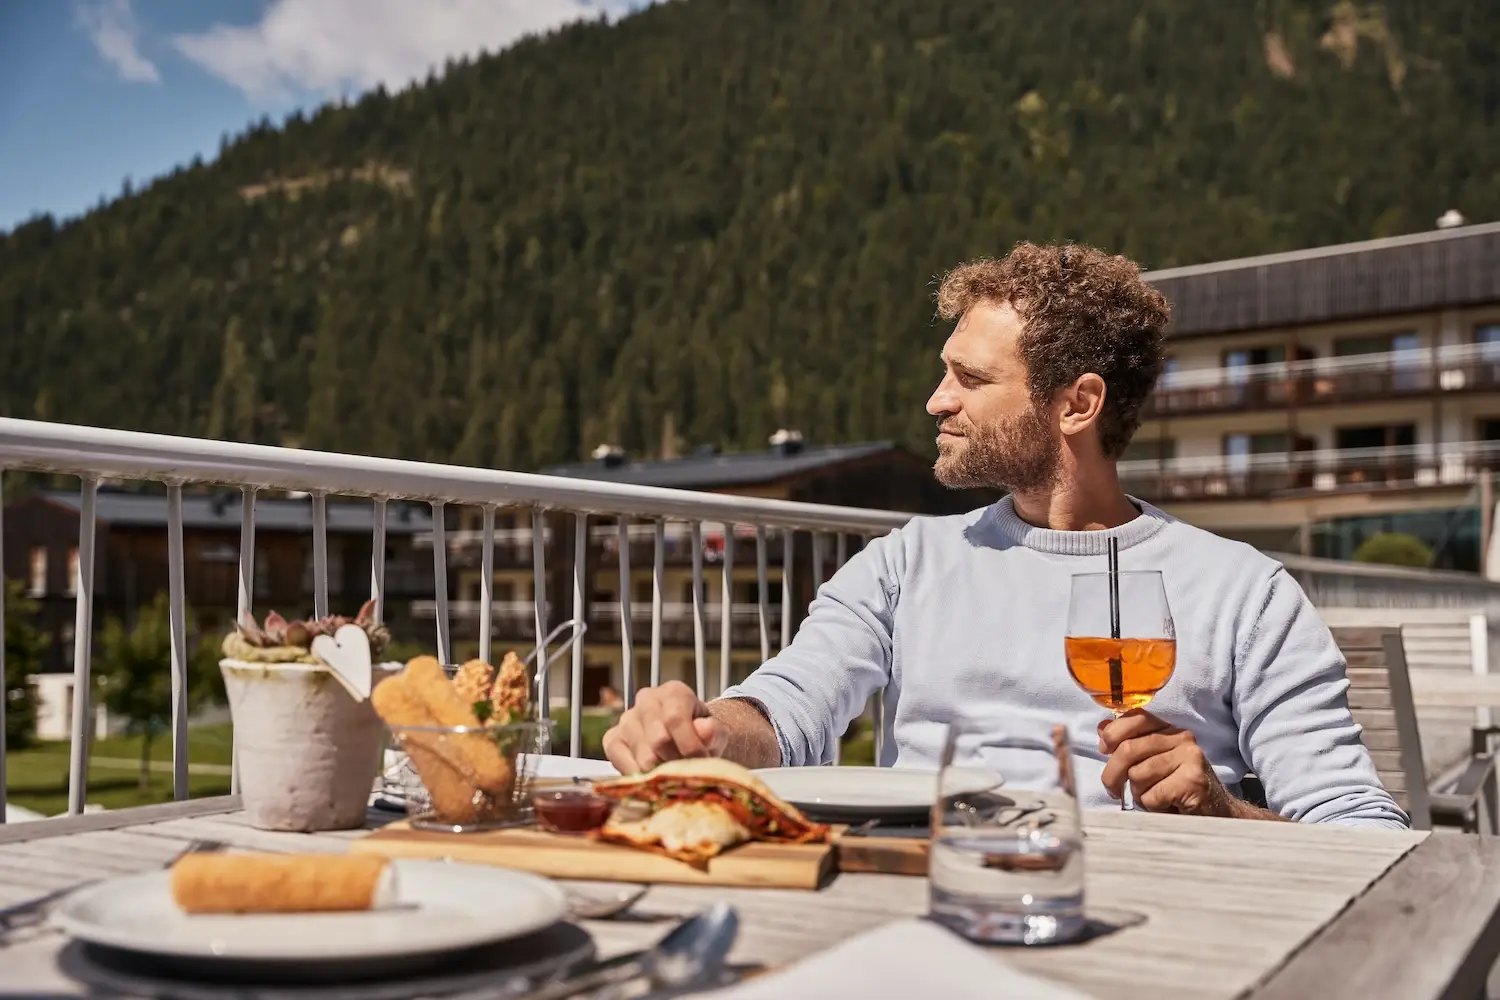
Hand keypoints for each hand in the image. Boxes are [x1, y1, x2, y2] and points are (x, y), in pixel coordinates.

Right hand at [601, 681, 727, 773]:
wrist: (686, 742)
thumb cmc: (701, 736)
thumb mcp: (716, 734)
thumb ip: (714, 732)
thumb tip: (704, 730)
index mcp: (673, 692)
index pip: (675, 718)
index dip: (690, 746)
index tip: (702, 761)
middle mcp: (646, 700)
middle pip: (658, 740)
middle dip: (677, 762)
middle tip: (687, 771)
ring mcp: (626, 719)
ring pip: (643, 757)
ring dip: (661, 773)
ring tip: (673, 772)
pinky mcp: (612, 740)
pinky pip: (621, 763)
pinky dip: (640, 777)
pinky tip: (654, 777)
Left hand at [1097, 710, 1234, 816]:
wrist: (1215, 812)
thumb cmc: (1175, 786)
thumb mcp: (1150, 761)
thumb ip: (1128, 743)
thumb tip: (1102, 729)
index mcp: (1170, 728)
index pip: (1136, 718)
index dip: (1114, 733)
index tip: (1104, 749)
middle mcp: (1182, 738)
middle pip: (1129, 749)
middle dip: (1113, 774)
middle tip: (1114, 790)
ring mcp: (1190, 758)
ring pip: (1138, 774)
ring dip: (1138, 793)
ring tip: (1153, 797)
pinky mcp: (1194, 782)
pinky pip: (1152, 795)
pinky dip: (1152, 806)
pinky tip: (1166, 805)